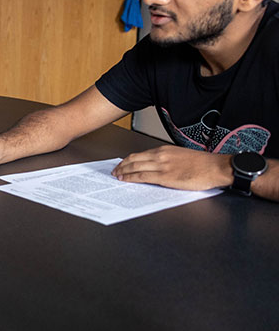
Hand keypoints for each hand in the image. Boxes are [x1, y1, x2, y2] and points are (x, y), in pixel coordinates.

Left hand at [111, 145, 231, 189]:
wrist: (216, 167)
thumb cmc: (203, 164)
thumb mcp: (181, 156)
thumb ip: (167, 160)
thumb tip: (157, 167)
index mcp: (165, 150)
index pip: (140, 154)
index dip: (128, 160)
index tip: (122, 164)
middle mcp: (161, 156)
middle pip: (134, 159)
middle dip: (121, 165)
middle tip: (115, 170)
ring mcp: (162, 166)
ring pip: (135, 167)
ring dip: (123, 172)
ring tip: (117, 176)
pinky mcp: (165, 177)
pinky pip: (142, 176)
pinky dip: (131, 178)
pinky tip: (125, 180)